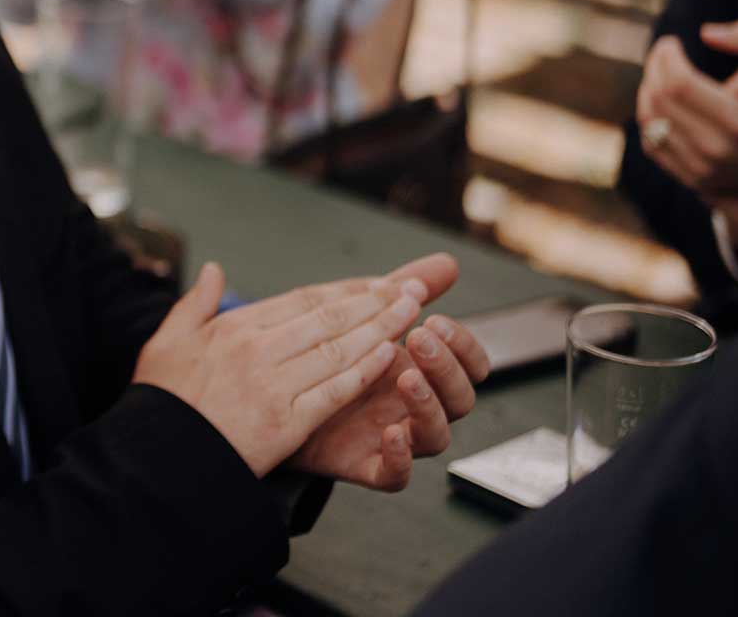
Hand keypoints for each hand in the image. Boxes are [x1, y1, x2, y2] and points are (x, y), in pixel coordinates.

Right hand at [132, 261, 428, 477]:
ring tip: (410, 313)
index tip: (375, 282)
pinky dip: (364, 371)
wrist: (159, 457)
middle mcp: (256, 350)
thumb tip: (216, 270)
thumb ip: (195, 303)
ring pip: (337, 349)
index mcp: (233, 328)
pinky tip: (390, 358)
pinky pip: (333, 391)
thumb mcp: (166, 341)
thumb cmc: (162, 401)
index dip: (345, 290)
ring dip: (379, 328)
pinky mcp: (284, 422)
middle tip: (410, 288)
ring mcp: (272, 385)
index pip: (301, 300)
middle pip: (327, 318)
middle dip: (375, 301)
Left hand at [288, 257, 489, 490]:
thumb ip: (399, 292)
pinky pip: (395, 475)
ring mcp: (393, 435)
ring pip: (436, 435)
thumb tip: (447, 263)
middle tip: (420, 340)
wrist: (268, 401)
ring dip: (428, 406)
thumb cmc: (323, 360)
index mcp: (418, 367)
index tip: (435, 320)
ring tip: (407, 378)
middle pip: (460, 397)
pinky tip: (392, 434)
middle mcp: (412, 404)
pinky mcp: (364, 463)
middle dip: (448, 368)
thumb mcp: (357, 319)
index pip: (468, 362)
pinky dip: (400, 459)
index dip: (464, 345)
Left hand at [636, 21, 737, 203]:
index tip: (670, 42)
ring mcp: (703, 170)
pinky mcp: (696, 181)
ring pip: (650, 124)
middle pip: (659, 101)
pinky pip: (653, 146)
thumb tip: (706, 32)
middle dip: (654, 69)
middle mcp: (716, 149)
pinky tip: (662, 101)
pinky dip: (652, 120)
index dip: (665, 57)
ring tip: (662, 73)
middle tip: (662, 54)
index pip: (677, 83)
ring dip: (649, 91)